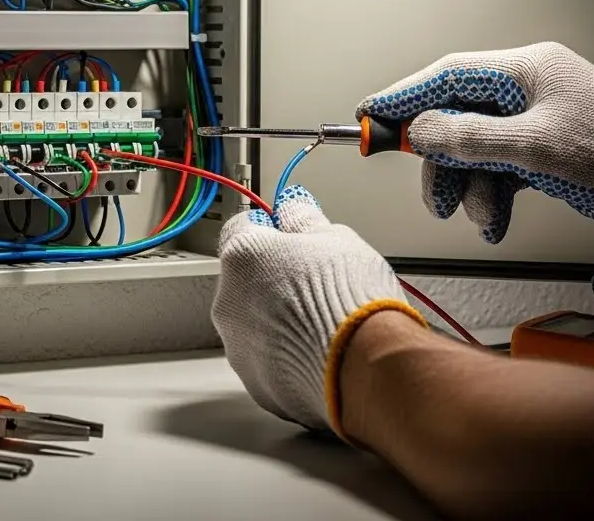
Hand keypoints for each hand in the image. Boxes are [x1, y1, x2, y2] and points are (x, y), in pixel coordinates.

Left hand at [212, 186, 425, 433]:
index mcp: (242, 258)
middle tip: (317, 283)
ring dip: (279, 321)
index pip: (243, 228)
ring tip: (325, 323)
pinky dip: (289, 357)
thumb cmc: (351, 300)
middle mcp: (228, 305)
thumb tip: (293, 207)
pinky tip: (322, 353)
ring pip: (255, 325)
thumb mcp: (335, 237)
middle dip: (274, 279)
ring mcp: (240, 350)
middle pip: (246, 280)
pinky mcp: (258, 386)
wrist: (366, 369)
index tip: (291, 235)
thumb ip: (303, 218)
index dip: (270, 229)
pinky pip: (269, 363)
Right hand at [357, 42, 593, 243]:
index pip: (449, 76)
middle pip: (457, 120)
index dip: (405, 96)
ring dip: (470, 188)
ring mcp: (533, 123)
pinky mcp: (541, 153)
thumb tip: (422, 131)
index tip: (371, 116)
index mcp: (526, 71)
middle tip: (431, 190)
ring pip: (474, 152)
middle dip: (441, 160)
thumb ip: (471, 138)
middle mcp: (526, 92)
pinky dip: (492, 198)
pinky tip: (495, 222)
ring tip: (480, 215)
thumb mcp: (535, 146)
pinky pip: (497, 171)